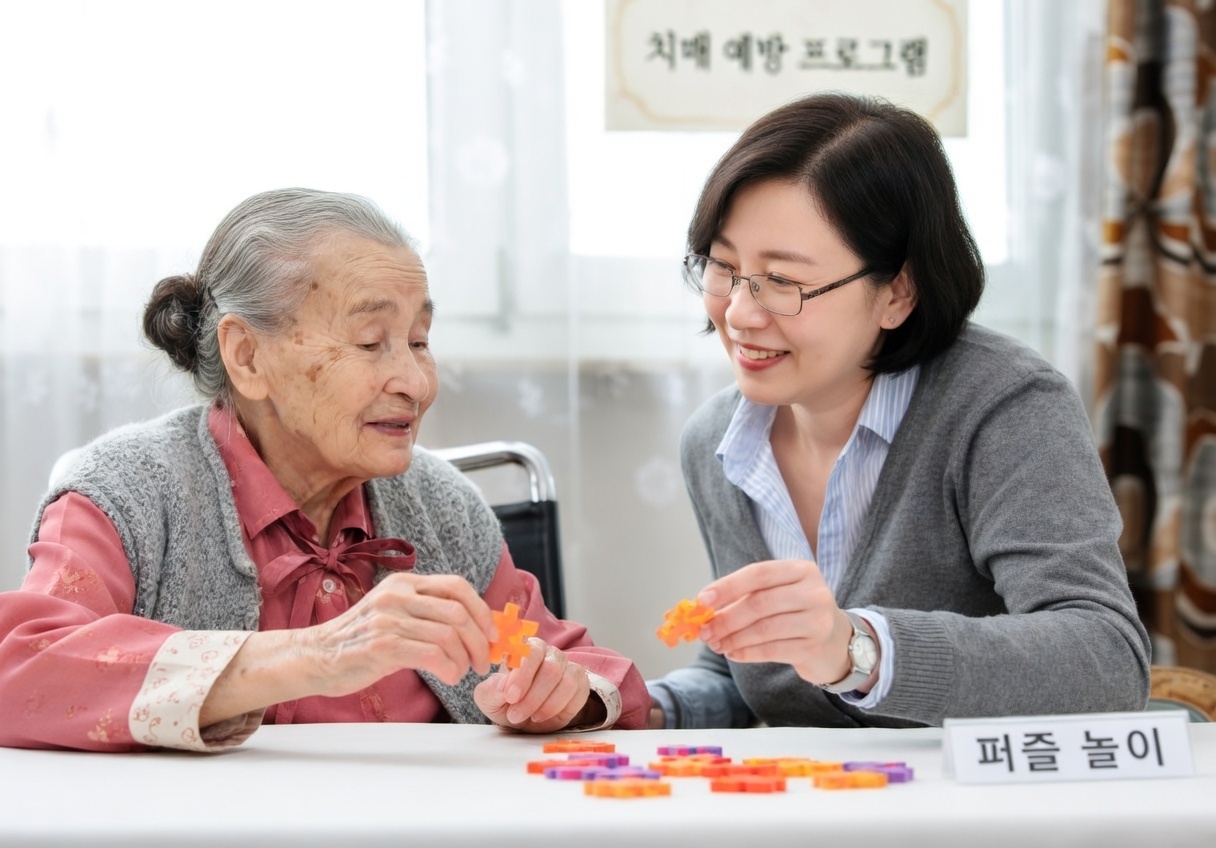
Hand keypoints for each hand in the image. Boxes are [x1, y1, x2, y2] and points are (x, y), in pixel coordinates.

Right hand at [300, 571, 494, 692]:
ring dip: (464, 659)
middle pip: (458, 612)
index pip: (456, 586)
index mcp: (403, 583)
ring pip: (449, 634)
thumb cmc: (359, 641)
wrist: (314, 657)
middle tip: (483, 661)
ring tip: (461, 673)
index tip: (492, 634)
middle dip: (480, 640)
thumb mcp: (392, 613)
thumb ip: (425, 613)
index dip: (481, 610)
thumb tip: (473, 627)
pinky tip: (449, 677)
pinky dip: (450, 668)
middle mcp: (397, 595)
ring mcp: (389, 619)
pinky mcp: (382, 645)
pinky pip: (432, 655)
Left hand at [473, 639, 593, 732]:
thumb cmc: (506, 703)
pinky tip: (543, 716)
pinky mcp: (581, 684)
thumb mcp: (489, 699)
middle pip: (551, 668)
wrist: (527, 720)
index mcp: (526, 648)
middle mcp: (549, 653)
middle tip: (515, 714)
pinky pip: (577, 694)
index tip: (510, 697)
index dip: (522, 674)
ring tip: (530, 718)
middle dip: (532, 696)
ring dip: (546, 705)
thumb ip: (491, 690)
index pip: (531, 651)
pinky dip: (559, 709)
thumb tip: (502, 684)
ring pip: (566, 682)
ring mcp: (568, 667)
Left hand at [697, 559, 853, 685]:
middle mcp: (813, 592)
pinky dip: (747, 653)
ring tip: (716, 644)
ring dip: (734, 638)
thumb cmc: (797, 613)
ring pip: (764, 629)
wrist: (837, 642)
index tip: (702, 600)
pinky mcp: (814, 647)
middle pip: (759, 603)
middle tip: (704, 630)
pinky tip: (733, 653)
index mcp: (801, 570)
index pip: (759, 573)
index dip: (727, 586)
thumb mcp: (778, 594)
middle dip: (726, 618)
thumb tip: (704, 608)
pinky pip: (772, 650)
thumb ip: (745, 596)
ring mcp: (817, 620)